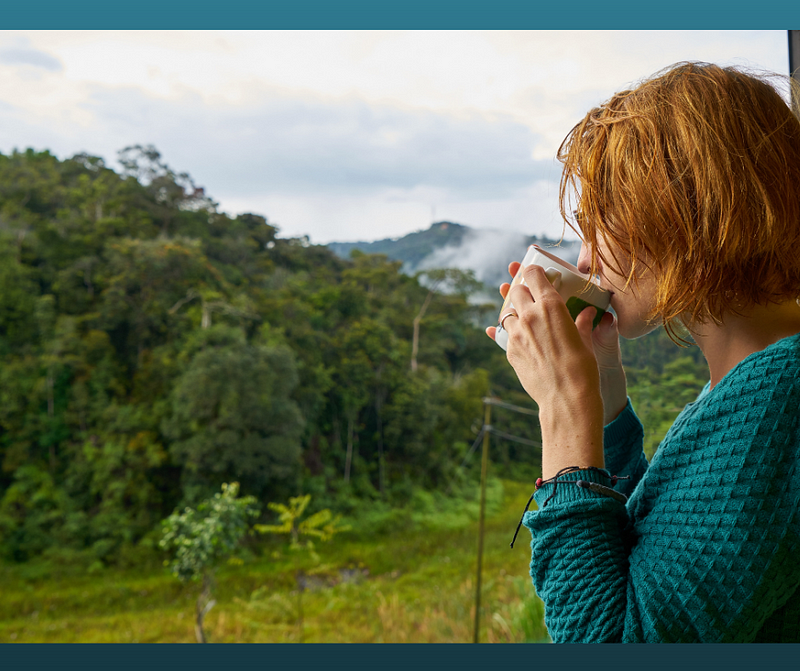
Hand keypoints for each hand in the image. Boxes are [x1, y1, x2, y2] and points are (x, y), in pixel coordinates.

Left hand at [487, 261, 627, 424]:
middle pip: (516, 291)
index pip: (534, 275)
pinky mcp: (509, 351)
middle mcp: (530, 315)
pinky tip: (517, 336)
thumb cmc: (583, 369)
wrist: (566, 399)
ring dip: (515, 312)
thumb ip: (581, 323)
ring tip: (525, 319)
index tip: (536, 273)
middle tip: (531, 296)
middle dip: (522, 291)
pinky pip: (504, 335)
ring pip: (507, 312)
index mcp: (551, 306)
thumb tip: (587, 313)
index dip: (534, 272)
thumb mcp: (585, 341)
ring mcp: (516, 333)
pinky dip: (511, 332)